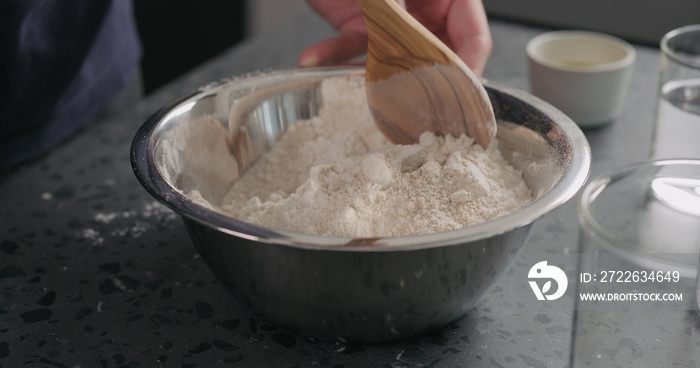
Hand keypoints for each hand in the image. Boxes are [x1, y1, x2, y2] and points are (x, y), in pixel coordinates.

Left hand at [298, 0, 491, 75]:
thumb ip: (405, 9)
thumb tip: (413, 40)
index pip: (474, 38)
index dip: (469, 66)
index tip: (458, 91)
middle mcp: (425, 13)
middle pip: (435, 57)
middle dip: (422, 82)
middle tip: (416, 106)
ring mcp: (393, 23)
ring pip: (389, 62)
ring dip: (370, 76)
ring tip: (363, 92)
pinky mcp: (359, 27)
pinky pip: (348, 49)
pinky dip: (329, 54)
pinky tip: (311, 58)